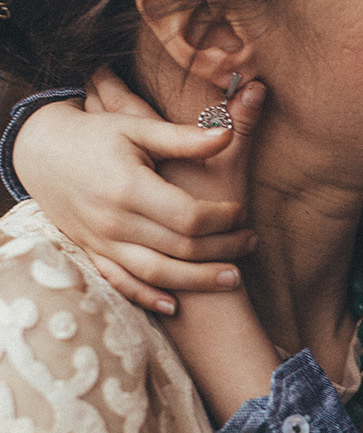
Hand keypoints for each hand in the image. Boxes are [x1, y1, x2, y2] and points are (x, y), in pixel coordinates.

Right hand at [13, 67, 259, 312]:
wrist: (40, 152)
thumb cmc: (96, 135)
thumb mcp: (136, 127)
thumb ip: (183, 137)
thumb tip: (228, 133)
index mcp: (129, 188)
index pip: (189, 217)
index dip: (223, 219)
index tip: (243, 213)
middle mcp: (114, 221)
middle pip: (180, 248)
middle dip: (223, 249)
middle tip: (252, 243)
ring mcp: (101, 242)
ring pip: (157, 273)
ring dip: (198, 280)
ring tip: (234, 277)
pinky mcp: (92, 253)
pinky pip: (121, 284)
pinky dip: (147, 297)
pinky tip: (175, 305)